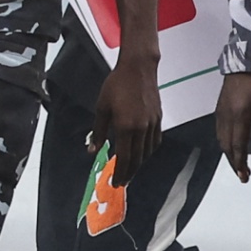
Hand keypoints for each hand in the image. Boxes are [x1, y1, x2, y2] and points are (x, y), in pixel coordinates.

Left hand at [100, 50, 163, 179]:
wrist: (138, 69)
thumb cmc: (116, 85)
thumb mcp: (101, 108)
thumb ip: (97, 131)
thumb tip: (92, 150)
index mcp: (126, 127)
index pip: (124, 157)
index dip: (121, 172)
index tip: (117, 182)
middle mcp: (141, 129)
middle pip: (138, 158)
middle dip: (130, 172)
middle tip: (123, 181)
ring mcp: (152, 124)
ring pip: (148, 151)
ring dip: (139, 163)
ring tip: (131, 169)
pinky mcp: (158, 118)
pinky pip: (155, 141)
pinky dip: (149, 150)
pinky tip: (143, 152)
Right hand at [215, 71, 250, 180]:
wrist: (246, 63)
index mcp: (239, 115)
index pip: (238, 144)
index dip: (241, 162)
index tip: (245, 175)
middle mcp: (226, 116)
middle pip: (227, 145)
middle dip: (234, 162)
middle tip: (243, 175)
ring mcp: (221, 113)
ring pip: (221, 139)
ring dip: (229, 154)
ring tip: (239, 164)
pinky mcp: (220, 109)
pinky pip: (220, 131)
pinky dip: (225, 143)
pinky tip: (232, 146)